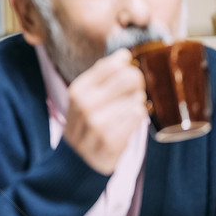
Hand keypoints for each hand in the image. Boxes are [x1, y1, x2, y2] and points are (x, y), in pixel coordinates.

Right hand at [63, 48, 147, 174]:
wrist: (77, 161)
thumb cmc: (88, 123)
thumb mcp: (85, 97)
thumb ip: (102, 76)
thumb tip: (124, 54)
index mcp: (78, 89)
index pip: (114, 63)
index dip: (128, 66)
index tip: (127, 74)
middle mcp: (85, 104)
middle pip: (130, 77)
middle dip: (138, 84)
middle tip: (134, 93)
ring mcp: (97, 123)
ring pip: (137, 99)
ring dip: (138, 105)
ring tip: (127, 113)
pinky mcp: (111, 140)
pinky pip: (138, 117)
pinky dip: (138, 120)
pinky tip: (128, 125)